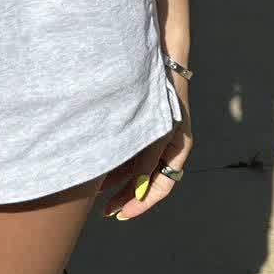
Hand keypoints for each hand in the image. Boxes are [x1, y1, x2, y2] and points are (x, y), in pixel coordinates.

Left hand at [97, 71, 192, 220]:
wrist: (158, 59)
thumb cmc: (162, 96)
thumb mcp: (156, 133)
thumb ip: (148, 162)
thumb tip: (138, 190)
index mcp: (178, 151)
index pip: (161, 187)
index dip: (141, 204)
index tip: (121, 214)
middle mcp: (166, 146)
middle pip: (146, 180)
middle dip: (126, 196)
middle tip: (105, 210)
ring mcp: (154, 136)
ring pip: (135, 167)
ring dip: (117, 180)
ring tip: (95, 192)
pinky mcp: (141, 124)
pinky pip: (129, 151)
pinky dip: (115, 161)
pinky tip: (98, 167)